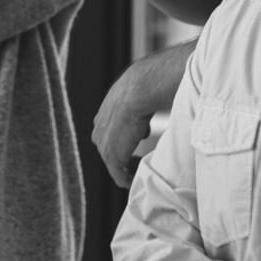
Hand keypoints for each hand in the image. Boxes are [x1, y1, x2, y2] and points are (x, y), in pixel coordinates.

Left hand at [91, 41, 190, 187]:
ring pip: (115, 163)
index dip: (129, 135)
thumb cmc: (151, 82)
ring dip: (130, 166)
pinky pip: (119, 175)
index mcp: (106, 110)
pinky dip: (130, 178)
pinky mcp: (111, 156)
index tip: (146, 136)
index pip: (113, 130)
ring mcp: (103, 142)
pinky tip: (143, 176)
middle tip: (146, 157)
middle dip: (128, 152)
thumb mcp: (145, 88)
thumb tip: (161, 96)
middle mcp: (99, 127)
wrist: (142, 88)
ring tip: (147, 166)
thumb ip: (146, 97)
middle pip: (112, 147)